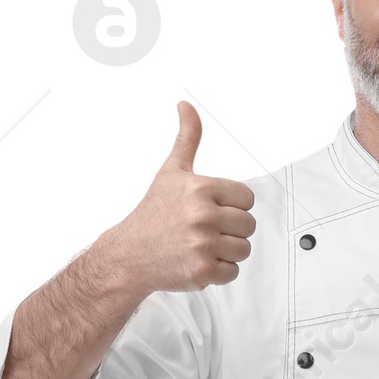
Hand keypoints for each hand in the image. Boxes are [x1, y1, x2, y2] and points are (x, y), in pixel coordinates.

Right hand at [100, 101, 255, 294]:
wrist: (129, 254)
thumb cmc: (152, 214)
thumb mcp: (171, 171)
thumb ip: (187, 138)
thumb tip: (186, 106)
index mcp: (201, 188)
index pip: (246, 198)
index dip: (233, 205)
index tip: (213, 209)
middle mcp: (203, 215)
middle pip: (248, 225)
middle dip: (231, 229)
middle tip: (206, 230)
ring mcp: (203, 245)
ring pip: (243, 249)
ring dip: (227, 251)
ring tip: (202, 245)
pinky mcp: (202, 270)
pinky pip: (233, 272)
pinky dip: (219, 271)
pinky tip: (199, 260)